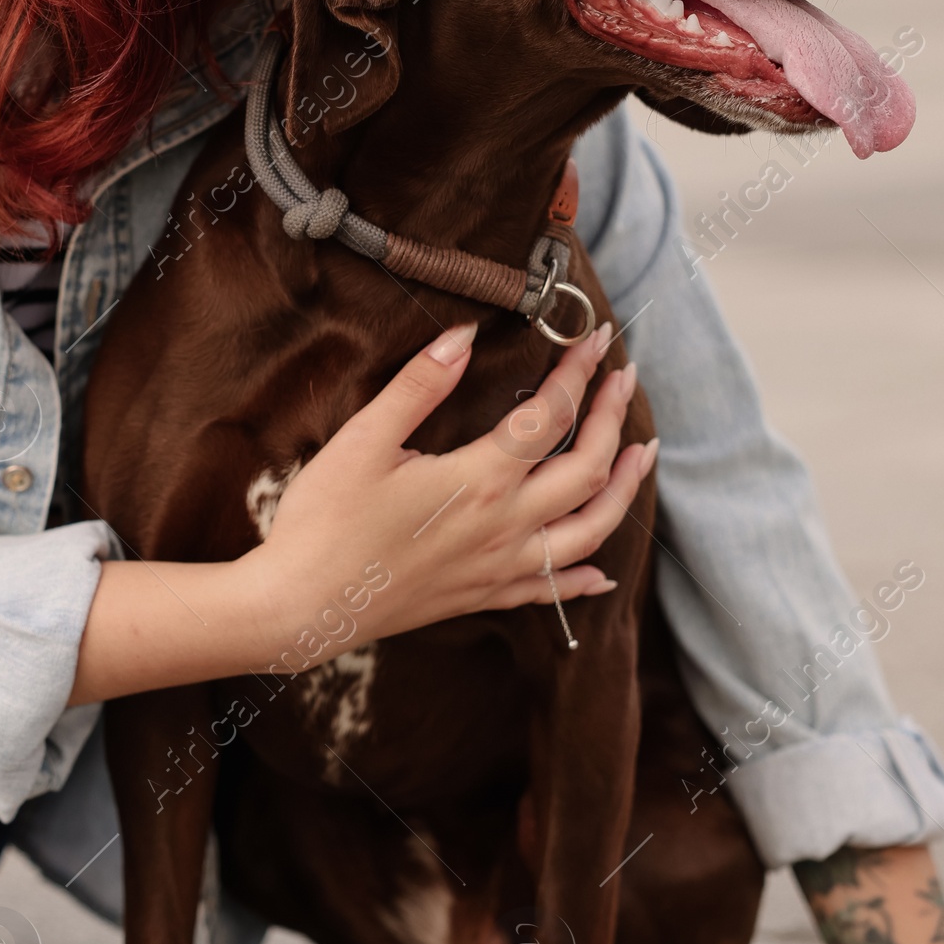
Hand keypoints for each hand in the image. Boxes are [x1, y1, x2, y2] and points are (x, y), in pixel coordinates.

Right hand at [250, 318, 654, 656]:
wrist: (302, 608)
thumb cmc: (324, 521)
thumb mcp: (363, 440)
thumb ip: (419, 385)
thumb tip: (466, 335)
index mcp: (478, 481)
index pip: (550, 416)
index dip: (579, 373)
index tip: (595, 339)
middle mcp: (503, 527)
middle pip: (587, 470)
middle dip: (613, 417)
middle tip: (625, 376)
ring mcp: (498, 568)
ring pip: (590, 532)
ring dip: (624, 490)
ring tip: (641, 455)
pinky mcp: (482, 597)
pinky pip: (550, 590)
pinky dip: (584, 578)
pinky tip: (601, 572)